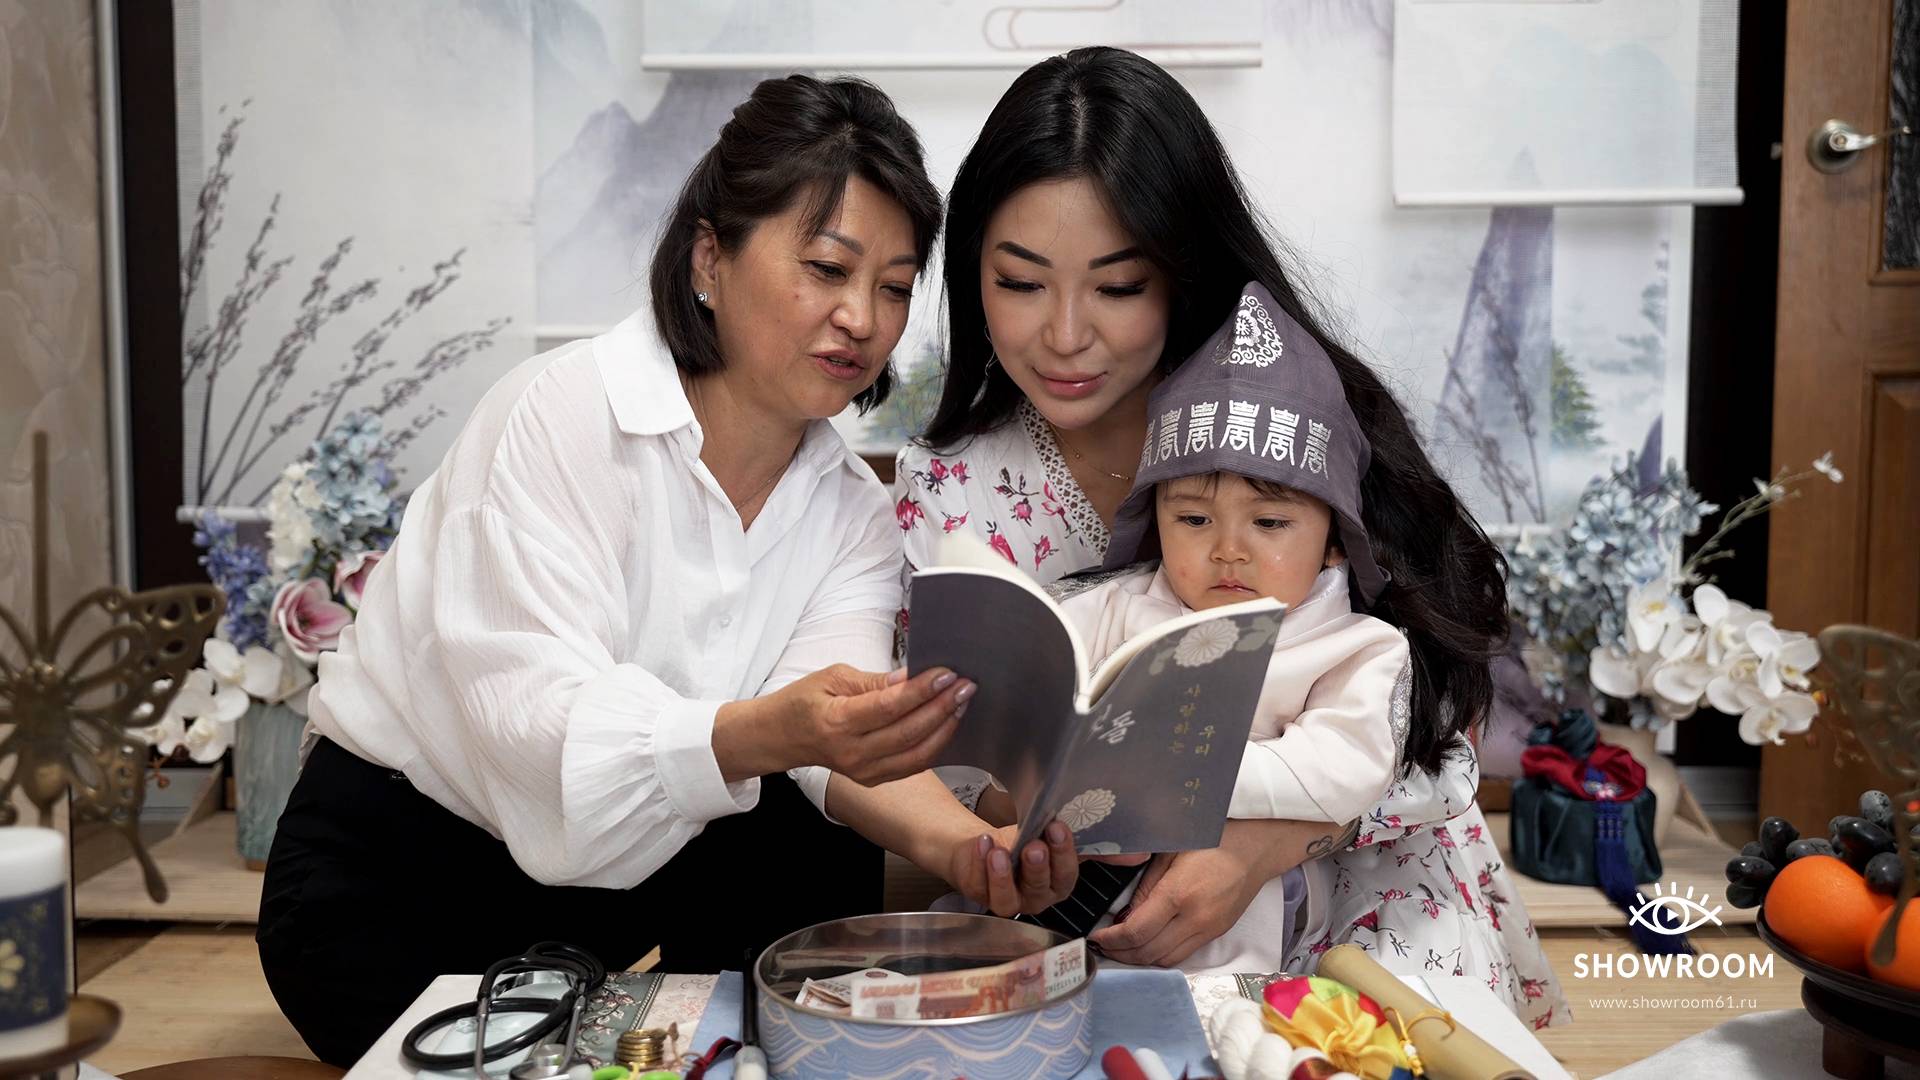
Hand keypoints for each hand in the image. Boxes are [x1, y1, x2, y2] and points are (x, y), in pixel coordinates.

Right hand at [714, 665, 972, 785]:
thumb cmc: (804, 701)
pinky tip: (949, 722)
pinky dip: (935, 745)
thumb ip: (874, 681)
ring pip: (917, 754)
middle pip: (908, 732)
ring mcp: (863, 772)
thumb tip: (912, 677)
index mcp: (837, 723)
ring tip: (963, 701)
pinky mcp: (873, 779)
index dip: (922, 691)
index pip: (889, 707)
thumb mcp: (832, 677)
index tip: (948, 673)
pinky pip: (912, 765)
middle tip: (967, 685)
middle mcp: (852, 753)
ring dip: (945, 727)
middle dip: (943, 707)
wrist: (781, 737)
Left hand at [945, 822, 1080, 915]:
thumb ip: (1083, 839)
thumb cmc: (1021, 841)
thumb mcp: (1050, 836)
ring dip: (1003, 875)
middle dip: (1037, 867)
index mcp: (1057, 883)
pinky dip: (978, 862)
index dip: (1063, 853)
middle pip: (1039, 888)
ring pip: (1006, 898)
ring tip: (999, 852)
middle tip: (1035, 847)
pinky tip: (983, 843)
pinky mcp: (979, 894)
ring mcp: (1006, 900)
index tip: (1057, 827)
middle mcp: (1035, 897)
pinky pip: (979, 884)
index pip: (1065, 874)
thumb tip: (1131, 850)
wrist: (985, 842)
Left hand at [1088, 818, 1309, 966]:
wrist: (1256, 848)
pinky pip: (1183, 955)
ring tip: (1121, 948)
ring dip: (1139, 959)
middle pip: (1148, 953)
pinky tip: (1147, 944)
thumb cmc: (1211, 839)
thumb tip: (1125, 916)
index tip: (1096, 936)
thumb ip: (1145, 886)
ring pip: (1166, 961)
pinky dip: (1160, 956)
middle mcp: (1195, 919)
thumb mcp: (1169, 852)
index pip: (1136, 932)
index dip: (1111, 939)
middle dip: (1120, 954)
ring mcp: (1209, 930)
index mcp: (1179, 894)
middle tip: (1102, 945)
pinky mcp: (1217, 933)